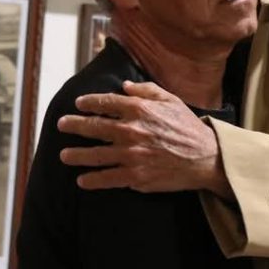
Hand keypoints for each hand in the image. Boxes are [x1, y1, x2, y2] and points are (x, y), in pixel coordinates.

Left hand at [58, 81, 232, 197]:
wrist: (206, 158)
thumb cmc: (188, 127)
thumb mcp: (171, 100)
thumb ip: (146, 90)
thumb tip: (124, 87)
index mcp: (139, 110)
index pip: (106, 103)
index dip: (89, 102)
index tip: (78, 104)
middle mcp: (131, 131)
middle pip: (94, 127)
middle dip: (74, 125)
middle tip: (62, 125)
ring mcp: (131, 155)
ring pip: (96, 155)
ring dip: (77, 155)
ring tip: (64, 155)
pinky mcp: (135, 176)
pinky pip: (108, 178)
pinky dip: (93, 180)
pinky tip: (82, 181)